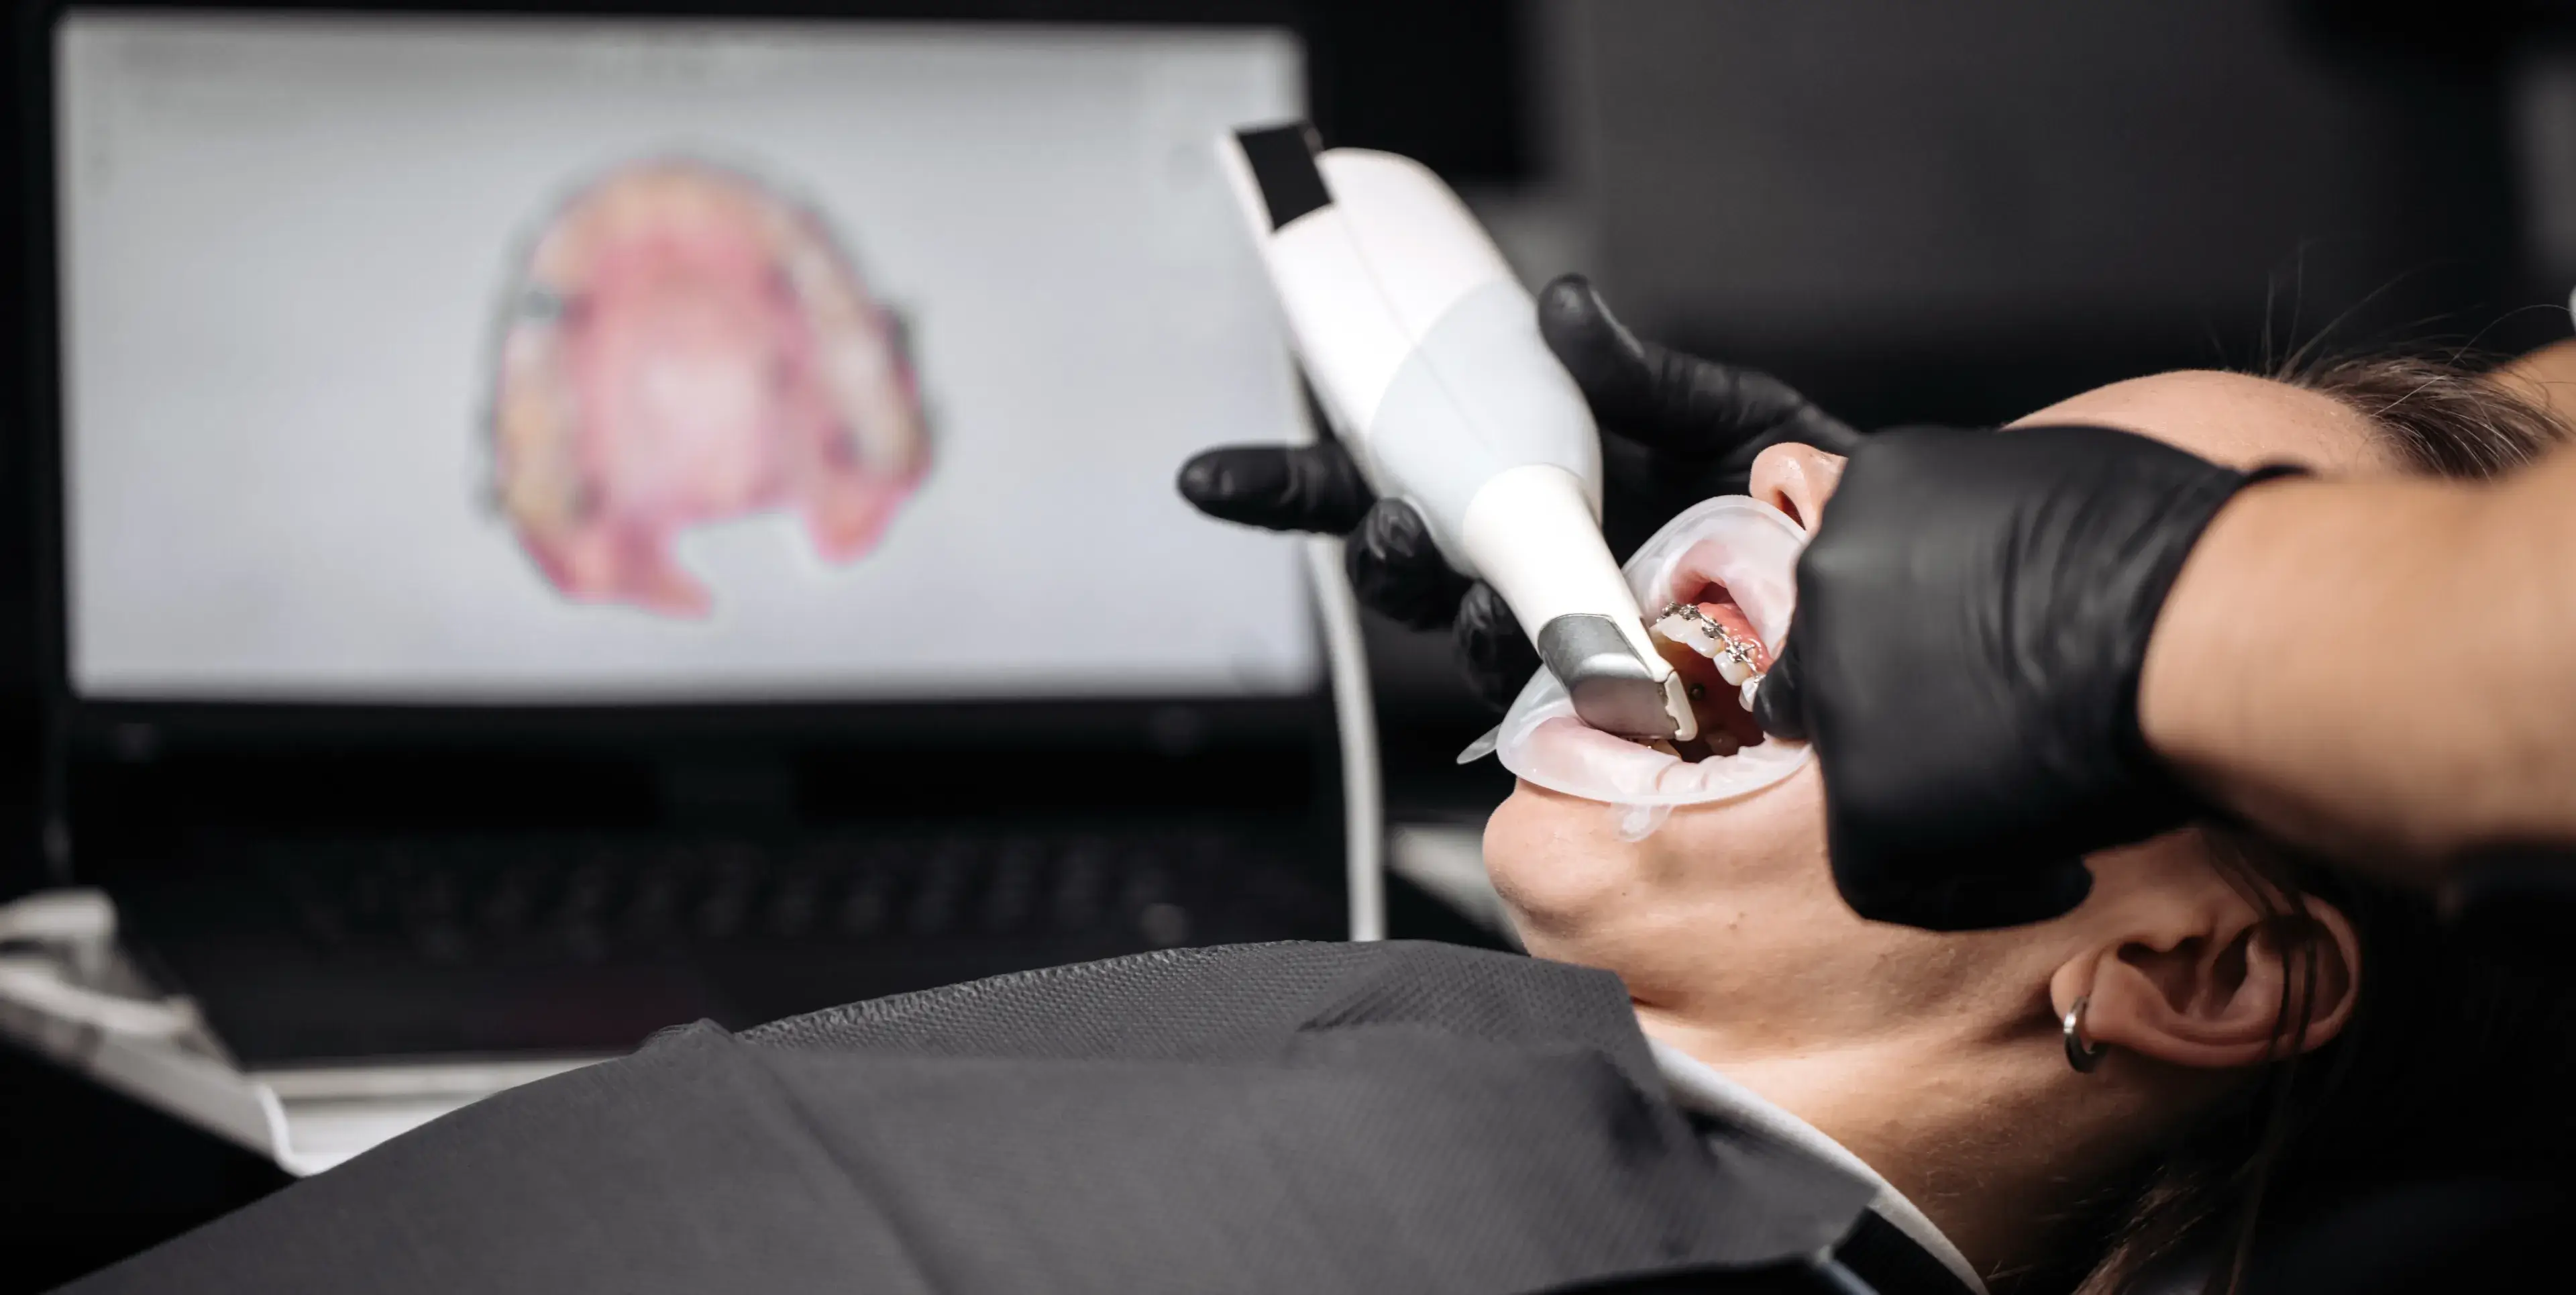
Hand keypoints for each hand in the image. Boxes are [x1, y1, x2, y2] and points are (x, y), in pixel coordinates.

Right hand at [1178, 273, 1861, 706]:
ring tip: (1485, 598)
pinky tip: (1579, 668)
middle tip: (1391, 531)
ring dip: (1455, 623)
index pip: (1386, 479)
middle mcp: (1527, 569)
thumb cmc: (1807, 503)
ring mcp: (1566, 640)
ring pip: (1464, 645)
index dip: (1293, 484)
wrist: (1911, 596)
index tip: (1210, 477)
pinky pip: (1555, 707)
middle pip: (1404, 575)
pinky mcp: (1619, 703)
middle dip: (1377, 557)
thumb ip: (1639, 374)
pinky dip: (1556, 686)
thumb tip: (1563, 310)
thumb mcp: (1727, 415)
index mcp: (1528, 484)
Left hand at [1751, 425, 2298, 930]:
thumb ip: (1999, 536)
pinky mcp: (1864, 805)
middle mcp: (1832, 581)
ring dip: (1931, 792)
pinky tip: (2061, 877)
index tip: (1976, 669)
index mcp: (1879, 489)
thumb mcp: (2061, 489)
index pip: (1864, 574)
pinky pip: (1886, 878)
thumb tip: (2021, 583)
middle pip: (1830, 663)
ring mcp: (1838, 693)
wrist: (2194, 626)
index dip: (1916, 634)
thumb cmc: (2180, 548)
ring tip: (2036, 811)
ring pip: (1851, 766)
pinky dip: (1972, 889)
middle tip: (1980, 742)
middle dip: (1893, 708)